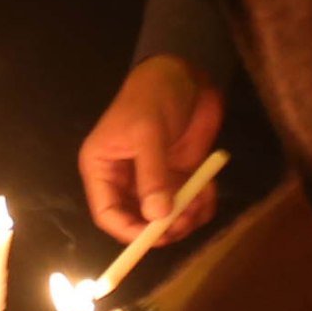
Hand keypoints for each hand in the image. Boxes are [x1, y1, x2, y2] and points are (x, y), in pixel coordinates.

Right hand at [81, 54, 225, 242]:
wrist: (184, 74)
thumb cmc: (153, 97)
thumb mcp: (148, 134)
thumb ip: (152, 176)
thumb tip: (156, 217)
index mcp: (103, 168)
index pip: (107, 213)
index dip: (128, 230)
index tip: (153, 236)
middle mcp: (125, 178)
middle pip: (137, 220)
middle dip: (160, 227)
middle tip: (182, 224)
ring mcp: (153, 179)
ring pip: (166, 216)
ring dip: (185, 218)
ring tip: (199, 203)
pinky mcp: (178, 175)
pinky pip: (188, 202)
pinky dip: (200, 204)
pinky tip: (208, 191)